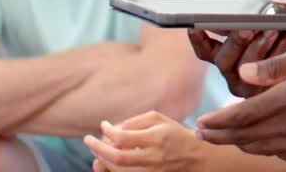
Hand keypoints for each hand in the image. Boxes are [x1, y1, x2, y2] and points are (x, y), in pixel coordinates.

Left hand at [83, 111, 201, 171]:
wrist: (197, 157)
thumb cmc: (177, 135)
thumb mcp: (161, 120)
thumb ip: (137, 121)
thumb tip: (114, 129)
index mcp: (156, 138)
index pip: (123, 137)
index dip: (107, 131)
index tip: (102, 125)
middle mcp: (153, 157)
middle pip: (116, 157)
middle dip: (97, 148)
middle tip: (88, 140)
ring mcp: (151, 171)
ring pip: (117, 170)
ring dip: (102, 160)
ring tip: (97, 150)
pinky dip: (111, 170)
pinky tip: (106, 162)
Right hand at [187, 28, 285, 97]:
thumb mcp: (267, 23)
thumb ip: (251, 19)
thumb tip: (241, 12)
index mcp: (225, 55)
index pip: (204, 50)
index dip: (198, 39)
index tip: (194, 25)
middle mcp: (233, 73)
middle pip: (224, 60)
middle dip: (235, 42)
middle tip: (247, 28)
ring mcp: (249, 86)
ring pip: (247, 67)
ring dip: (259, 45)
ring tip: (272, 29)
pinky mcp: (269, 92)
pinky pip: (271, 72)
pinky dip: (281, 49)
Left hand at [195, 38, 285, 161]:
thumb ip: (276, 65)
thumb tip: (245, 75)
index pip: (243, 115)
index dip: (218, 121)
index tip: (201, 121)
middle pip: (247, 136)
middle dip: (220, 135)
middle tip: (202, 132)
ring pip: (262, 148)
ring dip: (239, 144)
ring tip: (224, 138)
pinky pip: (283, 155)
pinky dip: (265, 150)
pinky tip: (260, 144)